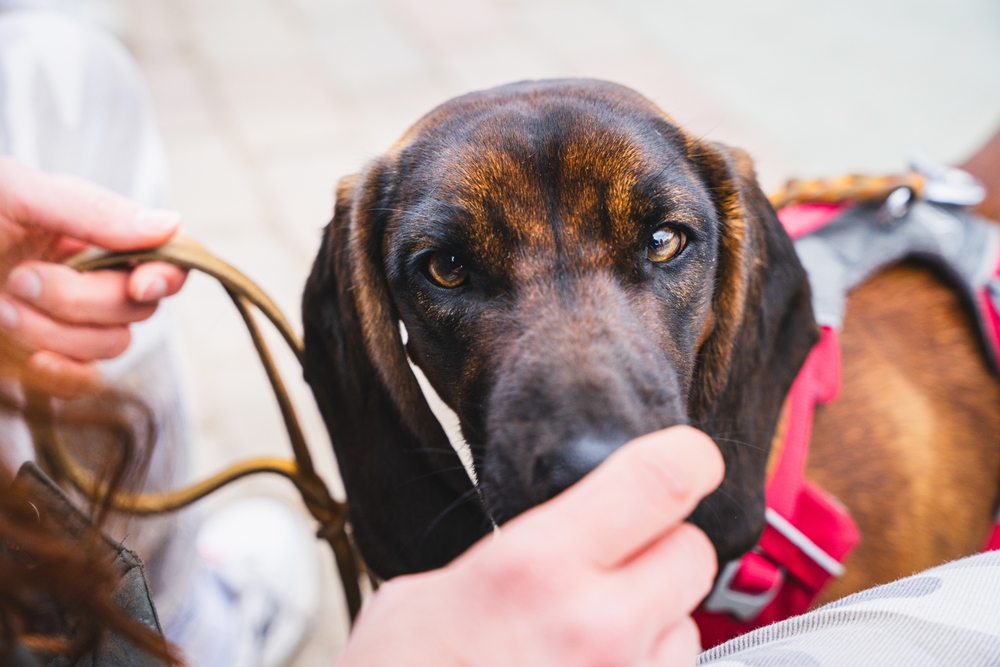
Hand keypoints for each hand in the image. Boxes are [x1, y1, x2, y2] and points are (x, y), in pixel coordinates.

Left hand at [0, 158, 185, 397]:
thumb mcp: (15, 193)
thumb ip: (93, 210)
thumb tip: (170, 223)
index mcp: (93, 232)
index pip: (165, 256)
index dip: (166, 274)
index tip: (140, 282)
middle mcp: (90, 278)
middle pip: (139, 307)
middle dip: (82, 300)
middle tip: (21, 279)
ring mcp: (70, 323)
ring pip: (112, 345)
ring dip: (55, 330)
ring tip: (0, 308)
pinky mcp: (44, 363)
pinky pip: (84, 381)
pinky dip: (59, 371)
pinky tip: (24, 355)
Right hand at [339, 426, 723, 666]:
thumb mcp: (423, 598)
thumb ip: (508, 559)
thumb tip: (552, 540)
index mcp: (537, 570)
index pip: (657, 483)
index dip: (686, 457)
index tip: (687, 456)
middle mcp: (597, 629)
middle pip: (692, 551)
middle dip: (662, 547)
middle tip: (614, 564)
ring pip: (689, 626)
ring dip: (654, 622)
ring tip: (586, 643)